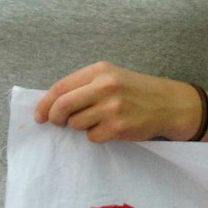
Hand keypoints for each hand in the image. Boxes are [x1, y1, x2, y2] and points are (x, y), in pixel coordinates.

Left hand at [35, 62, 202, 142]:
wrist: (168, 104)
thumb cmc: (135, 91)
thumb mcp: (111, 77)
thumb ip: (84, 86)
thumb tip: (51, 105)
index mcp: (100, 70)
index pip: (61, 87)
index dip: (45, 103)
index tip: (39, 115)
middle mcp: (105, 86)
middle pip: (62, 106)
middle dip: (54, 117)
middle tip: (57, 123)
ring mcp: (112, 107)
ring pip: (76, 123)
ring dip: (80, 126)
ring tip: (97, 120)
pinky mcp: (119, 127)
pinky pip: (92, 136)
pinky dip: (96, 135)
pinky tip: (110, 128)